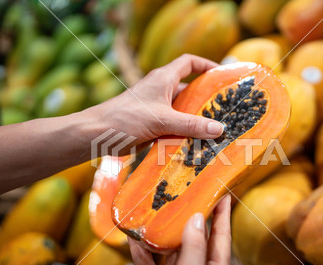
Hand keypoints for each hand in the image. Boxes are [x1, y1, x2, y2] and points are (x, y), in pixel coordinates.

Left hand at [83, 54, 224, 154]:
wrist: (97, 135)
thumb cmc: (126, 119)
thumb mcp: (162, 120)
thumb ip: (191, 125)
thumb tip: (219, 129)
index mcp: (163, 79)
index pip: (188, 63)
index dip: (205, 64)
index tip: (222, 73)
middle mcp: (161, 91)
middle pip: (189, 90)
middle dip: (206, 99)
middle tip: (225, 110)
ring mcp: (156, 109)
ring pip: (182, 111)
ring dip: (196, 120)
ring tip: (216, 130)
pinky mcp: (152, 125)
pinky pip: (174, 127)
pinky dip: (185, 133)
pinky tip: (197, 144)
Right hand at [124, 194, 231, 264]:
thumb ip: (195, 248)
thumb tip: (198, 219)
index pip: (221, 241)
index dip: (223, 217)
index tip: (223, 195)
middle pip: (197, 241)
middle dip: (193, 218)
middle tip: (191, 195)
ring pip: (172, 249)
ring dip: (166, 231)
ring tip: (164, 208)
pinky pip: (147, 260)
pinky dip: (141, 247)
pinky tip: (135, 234)